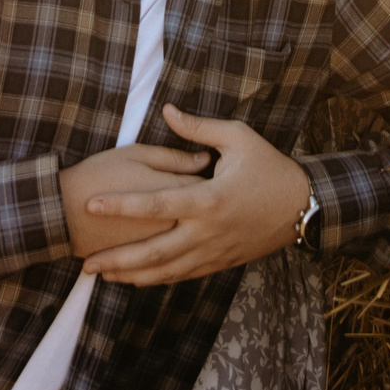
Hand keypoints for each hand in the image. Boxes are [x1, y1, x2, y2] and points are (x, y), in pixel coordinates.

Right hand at [58, 143, 210, 258]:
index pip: (209, 185)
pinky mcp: (149, 262)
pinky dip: (181, 256)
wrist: (64, 211)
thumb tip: (204, 159)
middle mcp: (177, 223)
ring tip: (199, 224)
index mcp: (177, 193)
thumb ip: (174, 157)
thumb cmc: (100, 175)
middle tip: (208, 197)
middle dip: (211, 208)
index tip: (213, 170)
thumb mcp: (137, 154)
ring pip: (193, 244)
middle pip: (207, 218)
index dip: (212, 176)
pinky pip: (174, 265)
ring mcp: (163, 246)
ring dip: (199, 236)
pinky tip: (182, 250)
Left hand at [77, 106, 310, 285]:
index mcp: (208, 200)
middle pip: (154, 252)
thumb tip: (166, 110)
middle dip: (118, 259)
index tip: (91, 203)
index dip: (121, 206)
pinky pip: (183, 275)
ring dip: (132, 275)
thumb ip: (198, 128)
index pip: (155, 205)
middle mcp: (207, 231)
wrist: (304, 208)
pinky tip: (137, 279)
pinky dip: (157, 279)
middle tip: (86, 261)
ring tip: (102, 275)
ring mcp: (213, 252)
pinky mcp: (220, 262)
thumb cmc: (270, 168)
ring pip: (166, 271)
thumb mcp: (239, 138)